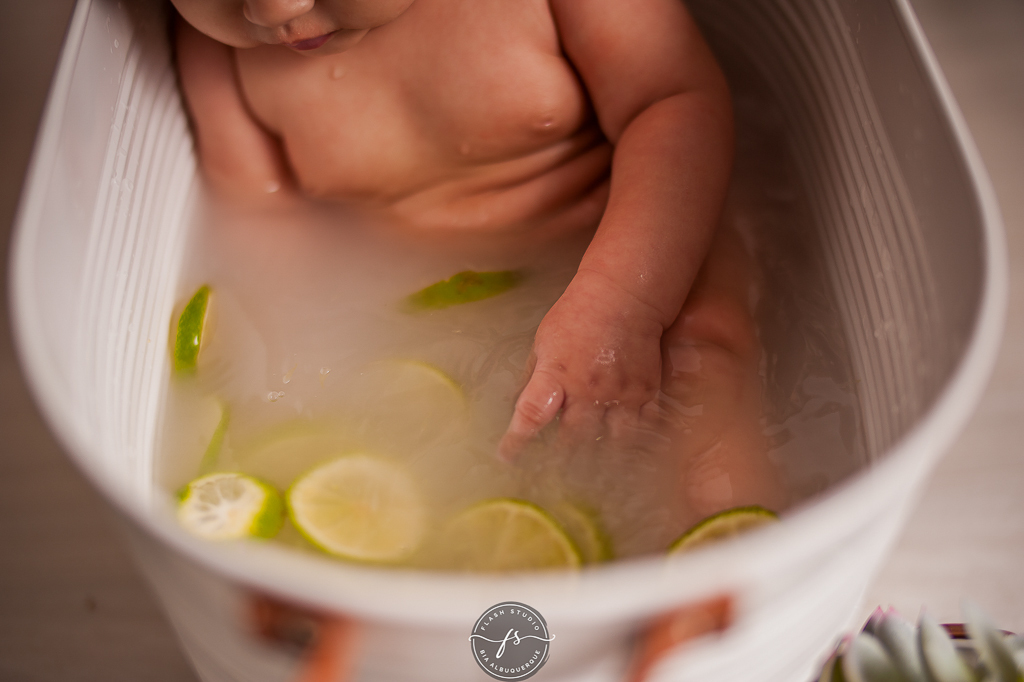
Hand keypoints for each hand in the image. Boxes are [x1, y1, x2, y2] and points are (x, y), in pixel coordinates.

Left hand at [498, 270, 666, 459]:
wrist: (624, 297)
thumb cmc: (576, 316)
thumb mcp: (543, 343)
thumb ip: (533, 377)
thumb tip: (516, 406)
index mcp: (556, 376)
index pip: (530, 415)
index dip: (517, 441)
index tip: (507, 457)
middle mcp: (587, 390)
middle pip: (573, 440)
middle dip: (562, 456)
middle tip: (555, 467)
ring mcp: (620, 394)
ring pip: (610, 442)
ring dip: (600, 454)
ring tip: (594, 464)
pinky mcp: (646, 393)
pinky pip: (642, 429)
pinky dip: (634, 442)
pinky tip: (627, 450)